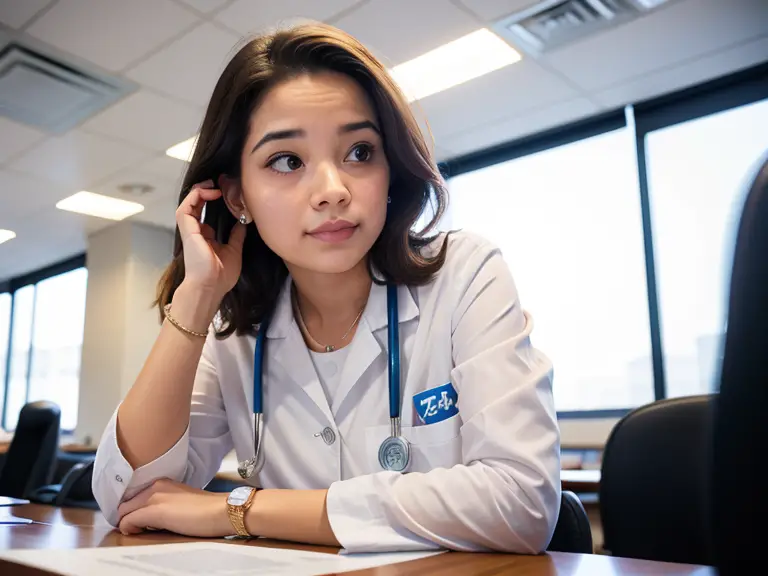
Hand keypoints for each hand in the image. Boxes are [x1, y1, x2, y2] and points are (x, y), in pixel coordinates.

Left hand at [117, 479, 231, 537]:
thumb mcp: (181, 501)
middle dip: (127, 517)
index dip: (132, 510)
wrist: (221, 511)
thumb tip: (149, 519)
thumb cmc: (207, 510)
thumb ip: (164, 504)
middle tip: (138, 529)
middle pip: (125, 504)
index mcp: (162, 482)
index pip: (133, 496)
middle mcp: (155, 486)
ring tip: (143, 531)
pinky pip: (127, 522)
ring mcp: (154, 497)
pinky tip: (142, 533)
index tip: (138, 521)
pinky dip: (129, 529)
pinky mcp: (154, 511)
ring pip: (123, 512)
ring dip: (128, 523)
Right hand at [177, 180, 245, 297]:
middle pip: (197, 205)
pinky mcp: (187, 229)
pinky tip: (210, 192)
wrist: (210, 287)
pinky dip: (196, 196)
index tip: (227, 192)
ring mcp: (190, 230)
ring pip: (189, 203)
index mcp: (206, 237)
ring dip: (200, 190)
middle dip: (206, 191)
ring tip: (214, 184)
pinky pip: (186, 207)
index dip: (214, 200)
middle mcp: (196, 232)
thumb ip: (236, 235)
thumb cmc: (221, 276)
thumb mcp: (234, 250)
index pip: (206, 212)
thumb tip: (243, 222)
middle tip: (219, 183)